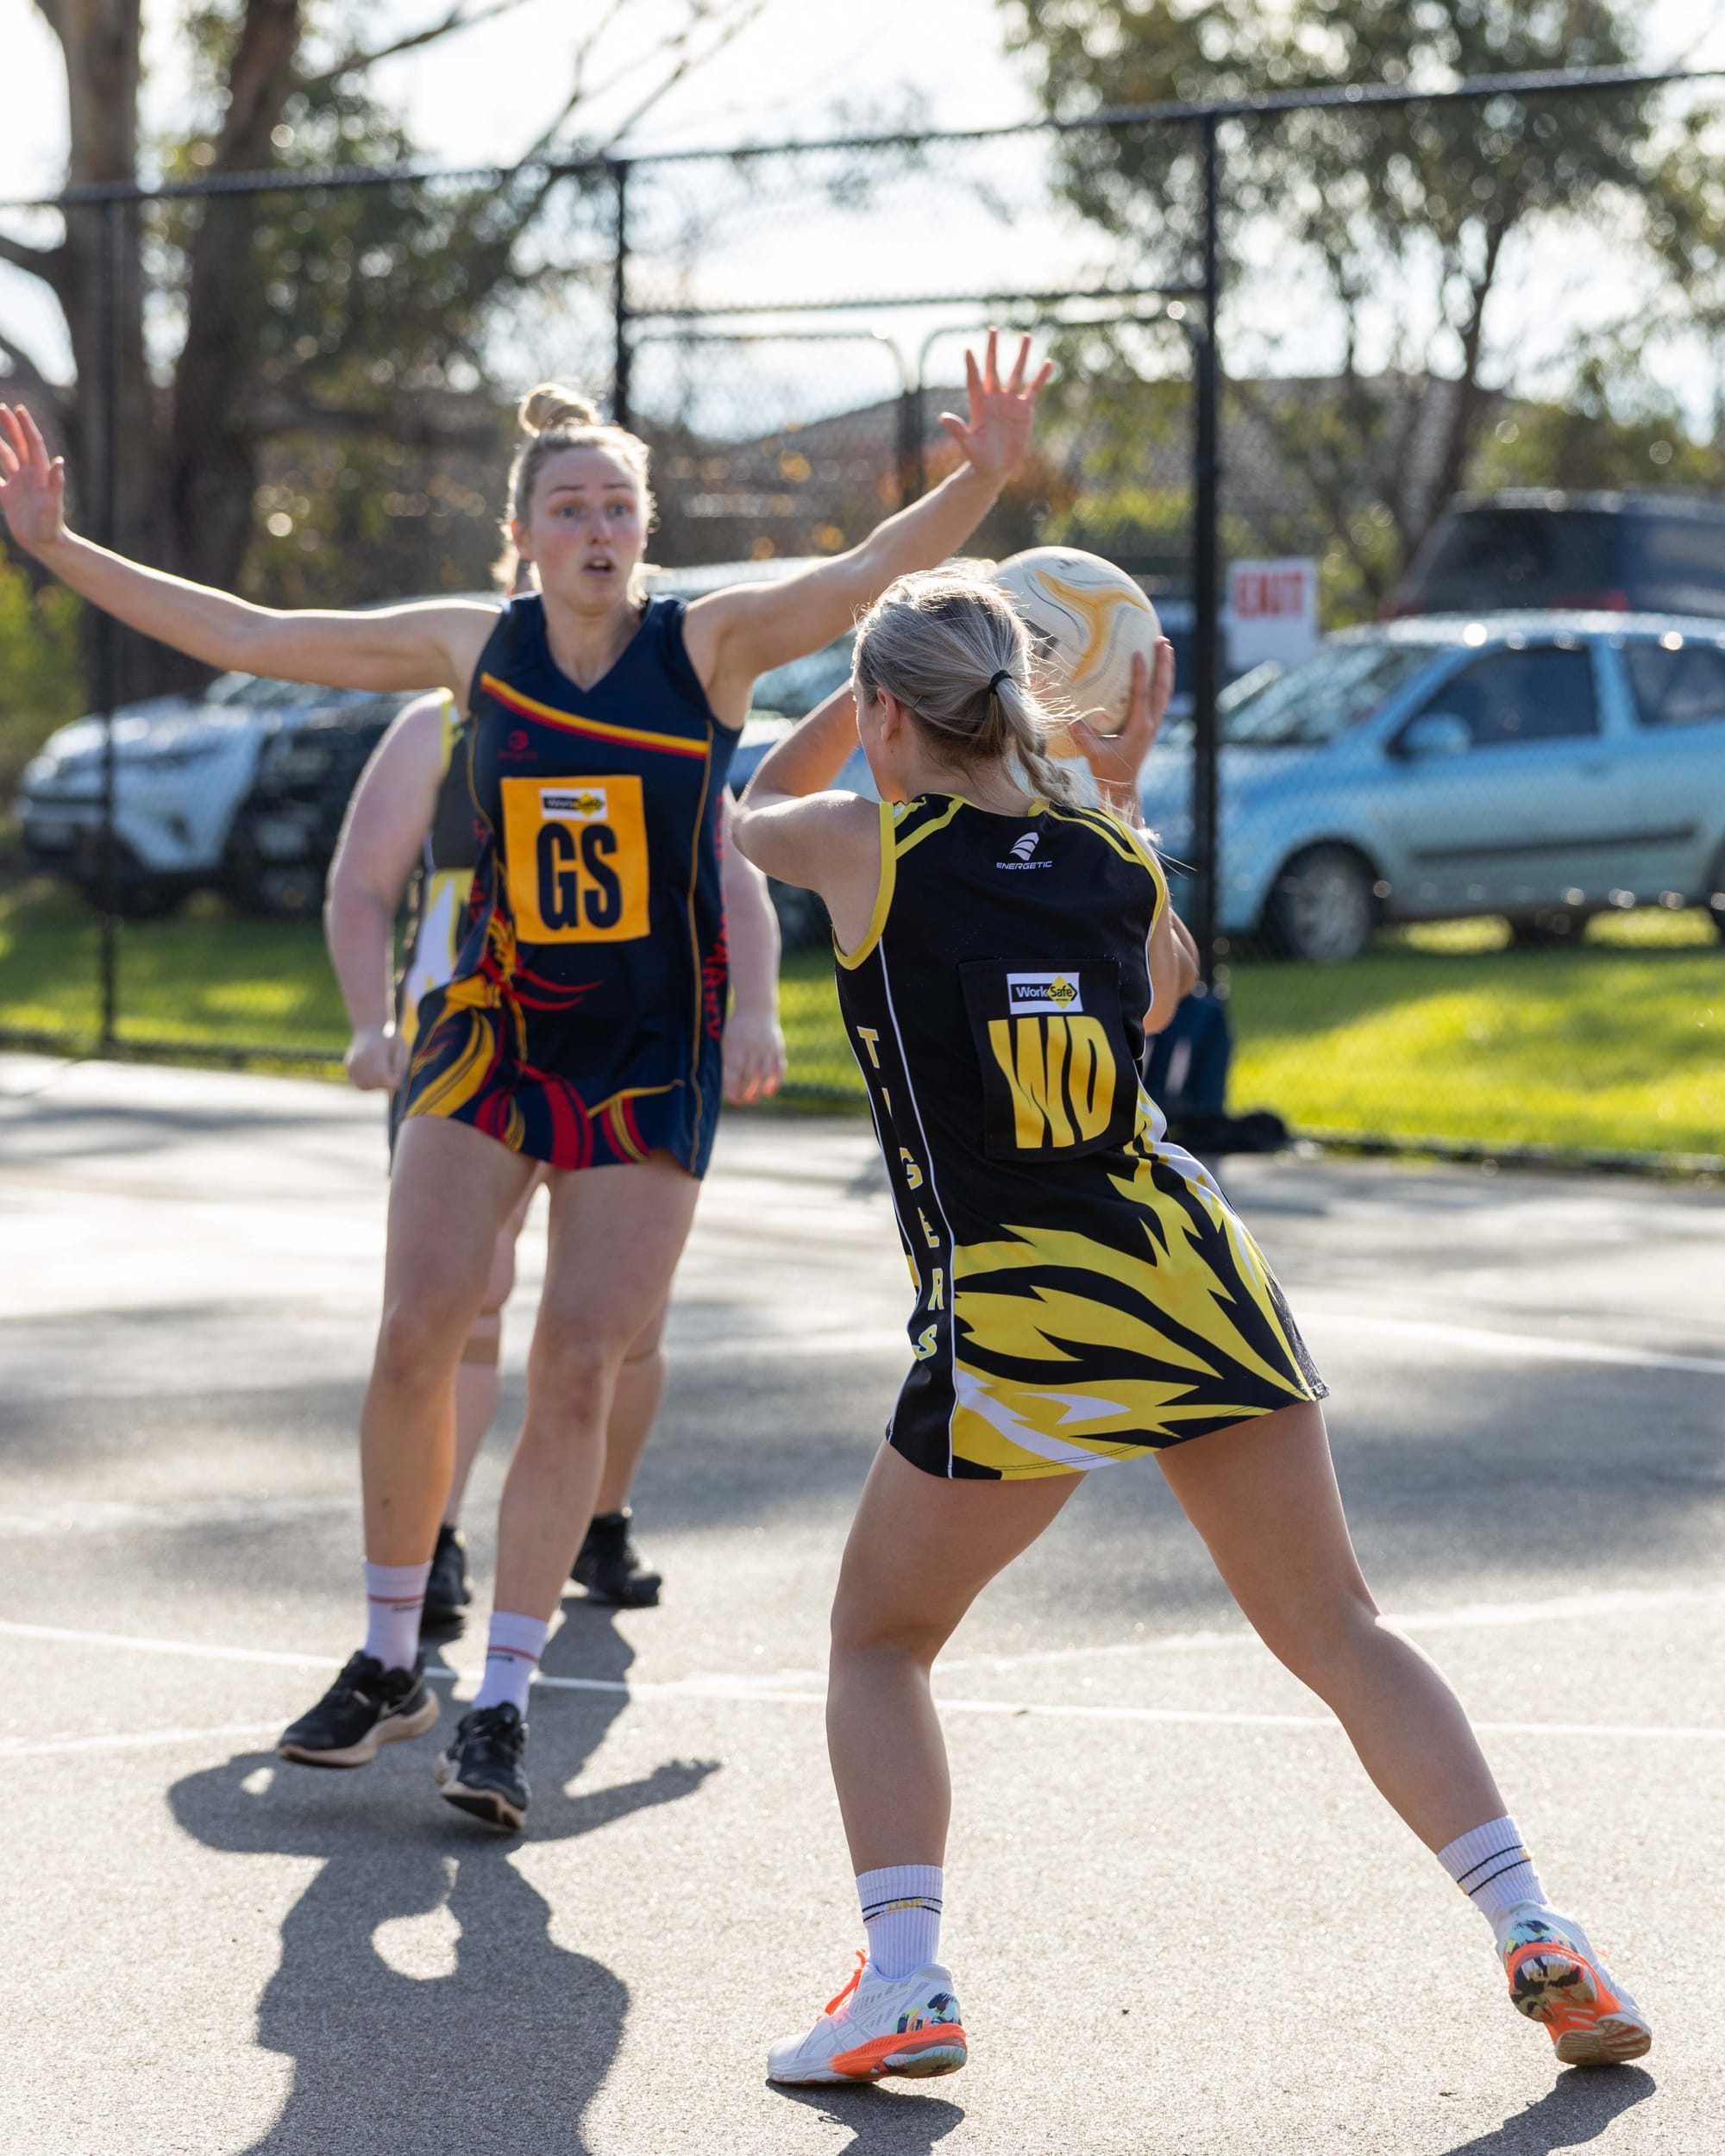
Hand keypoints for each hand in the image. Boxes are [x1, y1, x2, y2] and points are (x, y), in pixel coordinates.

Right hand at [0, 404, 67, 555]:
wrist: (46, 545)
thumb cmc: (52, 527)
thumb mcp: (53, 505)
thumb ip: (56, 484)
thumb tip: (60, 462)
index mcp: (41, 473)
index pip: (32, 444)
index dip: (26, 426)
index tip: (19, 409)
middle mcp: (30, 475)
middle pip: (18, 444)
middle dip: (10, 426)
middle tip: (0, 407)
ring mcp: (18, 485)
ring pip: (5, 457)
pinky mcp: (8, 497)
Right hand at [345, 1024, 405, 1091]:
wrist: (370, 1025)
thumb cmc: (389, 1037)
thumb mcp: (401, 1047)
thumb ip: (400, 1066)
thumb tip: (397, 1085)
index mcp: (377, 1058)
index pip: (389, 1082)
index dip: (396, 1079)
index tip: (396, 1067)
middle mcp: (362, 1063)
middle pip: (377, 1085)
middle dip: (385, 1081)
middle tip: (388, 1065)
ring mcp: (353, 1065)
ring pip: (365, 1086)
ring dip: (374, 1083)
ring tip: (379, 1068)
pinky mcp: (348, 1066)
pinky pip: (357, 1082)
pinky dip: (364, 1080)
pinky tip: (370, 1069)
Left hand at [723, 1006, 785, 1103]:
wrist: (756, 1010)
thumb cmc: (737, 1030)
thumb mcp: (728, 1041)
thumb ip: (727, 1062)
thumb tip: (728, 1087)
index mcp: (737, 1046)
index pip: (734, 1072)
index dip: (733, 1087)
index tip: (732, 1099)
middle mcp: (753, 1047)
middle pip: (749, 1075)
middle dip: (745, 1091)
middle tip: (742, 1101)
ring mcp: (767, 1048)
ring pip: (764, 1074)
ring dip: (759, 1090)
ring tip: (754, 1099)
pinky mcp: (778, 1049)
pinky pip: (779, 1069)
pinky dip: (776, 1082)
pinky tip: (769, 1092)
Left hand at [938, 330, 1052, 489]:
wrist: (995, 469)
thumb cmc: (979, 459)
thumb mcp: (968, 445)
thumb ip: (957, 431)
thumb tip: (942, 417)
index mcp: (979, 406)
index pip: (974, 381)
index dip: (972, 366)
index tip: (968, 350)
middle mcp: (994, 399)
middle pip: (993, 369)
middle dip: (993, 350)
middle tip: (993, 329)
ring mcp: (1010, 403)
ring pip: (1016, 374)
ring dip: (1020, 356)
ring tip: (1026, 336)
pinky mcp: (1025, 410)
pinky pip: (1034, 389)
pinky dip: (1041, 377)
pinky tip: (1048, 363)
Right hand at [1068, 640, 1173, 811]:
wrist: (1123, 786)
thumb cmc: (1108, 770)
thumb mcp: (1093, 754)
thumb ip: (1082, 735)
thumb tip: (1068, 716)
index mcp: (1139, 728)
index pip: (1142, 696)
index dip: (1140, 675)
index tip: (1137, 654)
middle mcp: (1151, 723)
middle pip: (1162, 688)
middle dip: (1163, 664)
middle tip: (1162, 640)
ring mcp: (1153, 723)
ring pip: (1165, 691)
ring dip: (1167, 668)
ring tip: (1165, 646)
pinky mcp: (1151, 724)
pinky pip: (1160, 697)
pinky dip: (1162, 680)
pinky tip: (1158, 668)